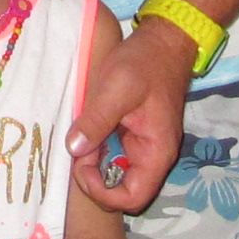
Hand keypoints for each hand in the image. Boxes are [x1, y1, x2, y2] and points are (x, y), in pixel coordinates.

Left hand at [70, 15, 187, 212]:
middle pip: (123, 192)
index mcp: (157, 152)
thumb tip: (74, 150)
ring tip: (79, 140)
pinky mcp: (135, 135)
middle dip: (95, 181)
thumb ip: (96, 121)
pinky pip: (115, 155)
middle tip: (77, 152)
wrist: (164, 40)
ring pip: (116, 175)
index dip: (103, 193)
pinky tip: (85, 132)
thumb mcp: (117, 88)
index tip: (82, 167)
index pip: (133, 198)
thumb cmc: (145, 62)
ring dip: (94, 165)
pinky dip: (97, 150)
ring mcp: (145, 146)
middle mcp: (154, 156)